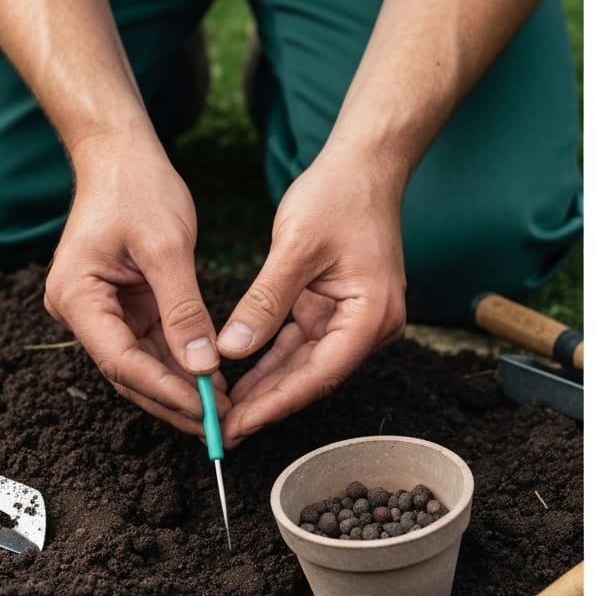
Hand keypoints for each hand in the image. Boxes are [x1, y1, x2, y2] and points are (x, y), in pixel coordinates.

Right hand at [43, 142, 228, 436]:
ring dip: (179, 385)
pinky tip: (210, 379)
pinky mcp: (121, 304)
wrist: (120, 154)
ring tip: (222, 409)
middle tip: (218, 424)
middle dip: (173, 398)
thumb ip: (184, 310)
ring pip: (140, 362)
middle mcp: (80, 309)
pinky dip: (179, 360)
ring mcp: (99, 309)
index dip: (163, 389)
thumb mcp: (166, 248)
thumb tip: (202, 367)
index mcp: (77, 296)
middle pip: (127, 370)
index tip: (204, 410)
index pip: (120, 360)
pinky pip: (150, 342)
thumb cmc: (137, 188)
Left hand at [216, 147, 406, 443]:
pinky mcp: (335, 309)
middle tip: (224, 429)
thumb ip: (264, 302)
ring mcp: (353, 319)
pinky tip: (241, 378)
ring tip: (225, 411)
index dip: (276, 403)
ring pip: (303, 364)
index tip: (239, 424)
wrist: (363, 166)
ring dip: (266, 385)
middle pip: (312, 377)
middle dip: (267, 402)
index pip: (318, 375)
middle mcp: (368, 326)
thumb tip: (231, 349)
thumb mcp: (296, 248)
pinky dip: (271, 358)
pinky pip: (299, 342)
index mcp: (370, 316)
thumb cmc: (338, 197)